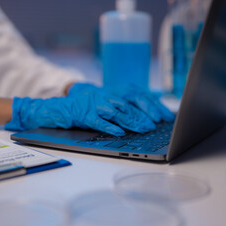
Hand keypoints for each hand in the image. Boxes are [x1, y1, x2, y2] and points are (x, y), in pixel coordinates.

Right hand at [5, 92, 155, 135]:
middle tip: (156, 125)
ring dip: (132, 120)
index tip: (164, 116)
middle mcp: (107, 97)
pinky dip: (110, 127)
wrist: (62, 106)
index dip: (152, 105)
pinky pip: (99, 122)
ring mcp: (96, 106)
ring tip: (144, 129)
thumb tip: (150, 117)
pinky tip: (120, 133)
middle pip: (129, 105)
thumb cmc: (89, 106)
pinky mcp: (85, 115)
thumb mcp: (109, 102)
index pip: (138, 96)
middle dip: (144, 114)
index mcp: (114, 92)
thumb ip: (127, 107)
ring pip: (117, 112)